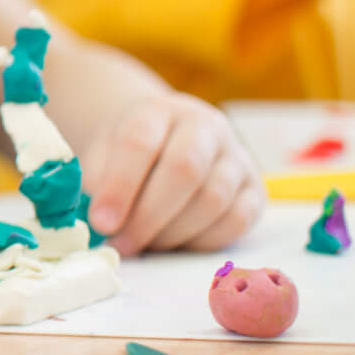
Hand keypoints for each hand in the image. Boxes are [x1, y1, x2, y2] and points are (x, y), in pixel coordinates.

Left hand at [81, 92, 262, 254]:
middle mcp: (205, 126)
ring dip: (174, 232)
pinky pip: (237, 220)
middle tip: (122, 244)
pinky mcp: (255, 189)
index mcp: (158, 110)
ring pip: (213, 199)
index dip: (120, 187)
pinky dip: (204, 241)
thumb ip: (98, 185)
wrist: (165, 141)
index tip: (101, 223)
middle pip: (184, 169)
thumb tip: (101, 225)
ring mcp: (236, 156)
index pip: (140, 142)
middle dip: (149, 215)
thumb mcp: (102, 156)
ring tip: (144, 244)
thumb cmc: (128, 154)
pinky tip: (176, 244)